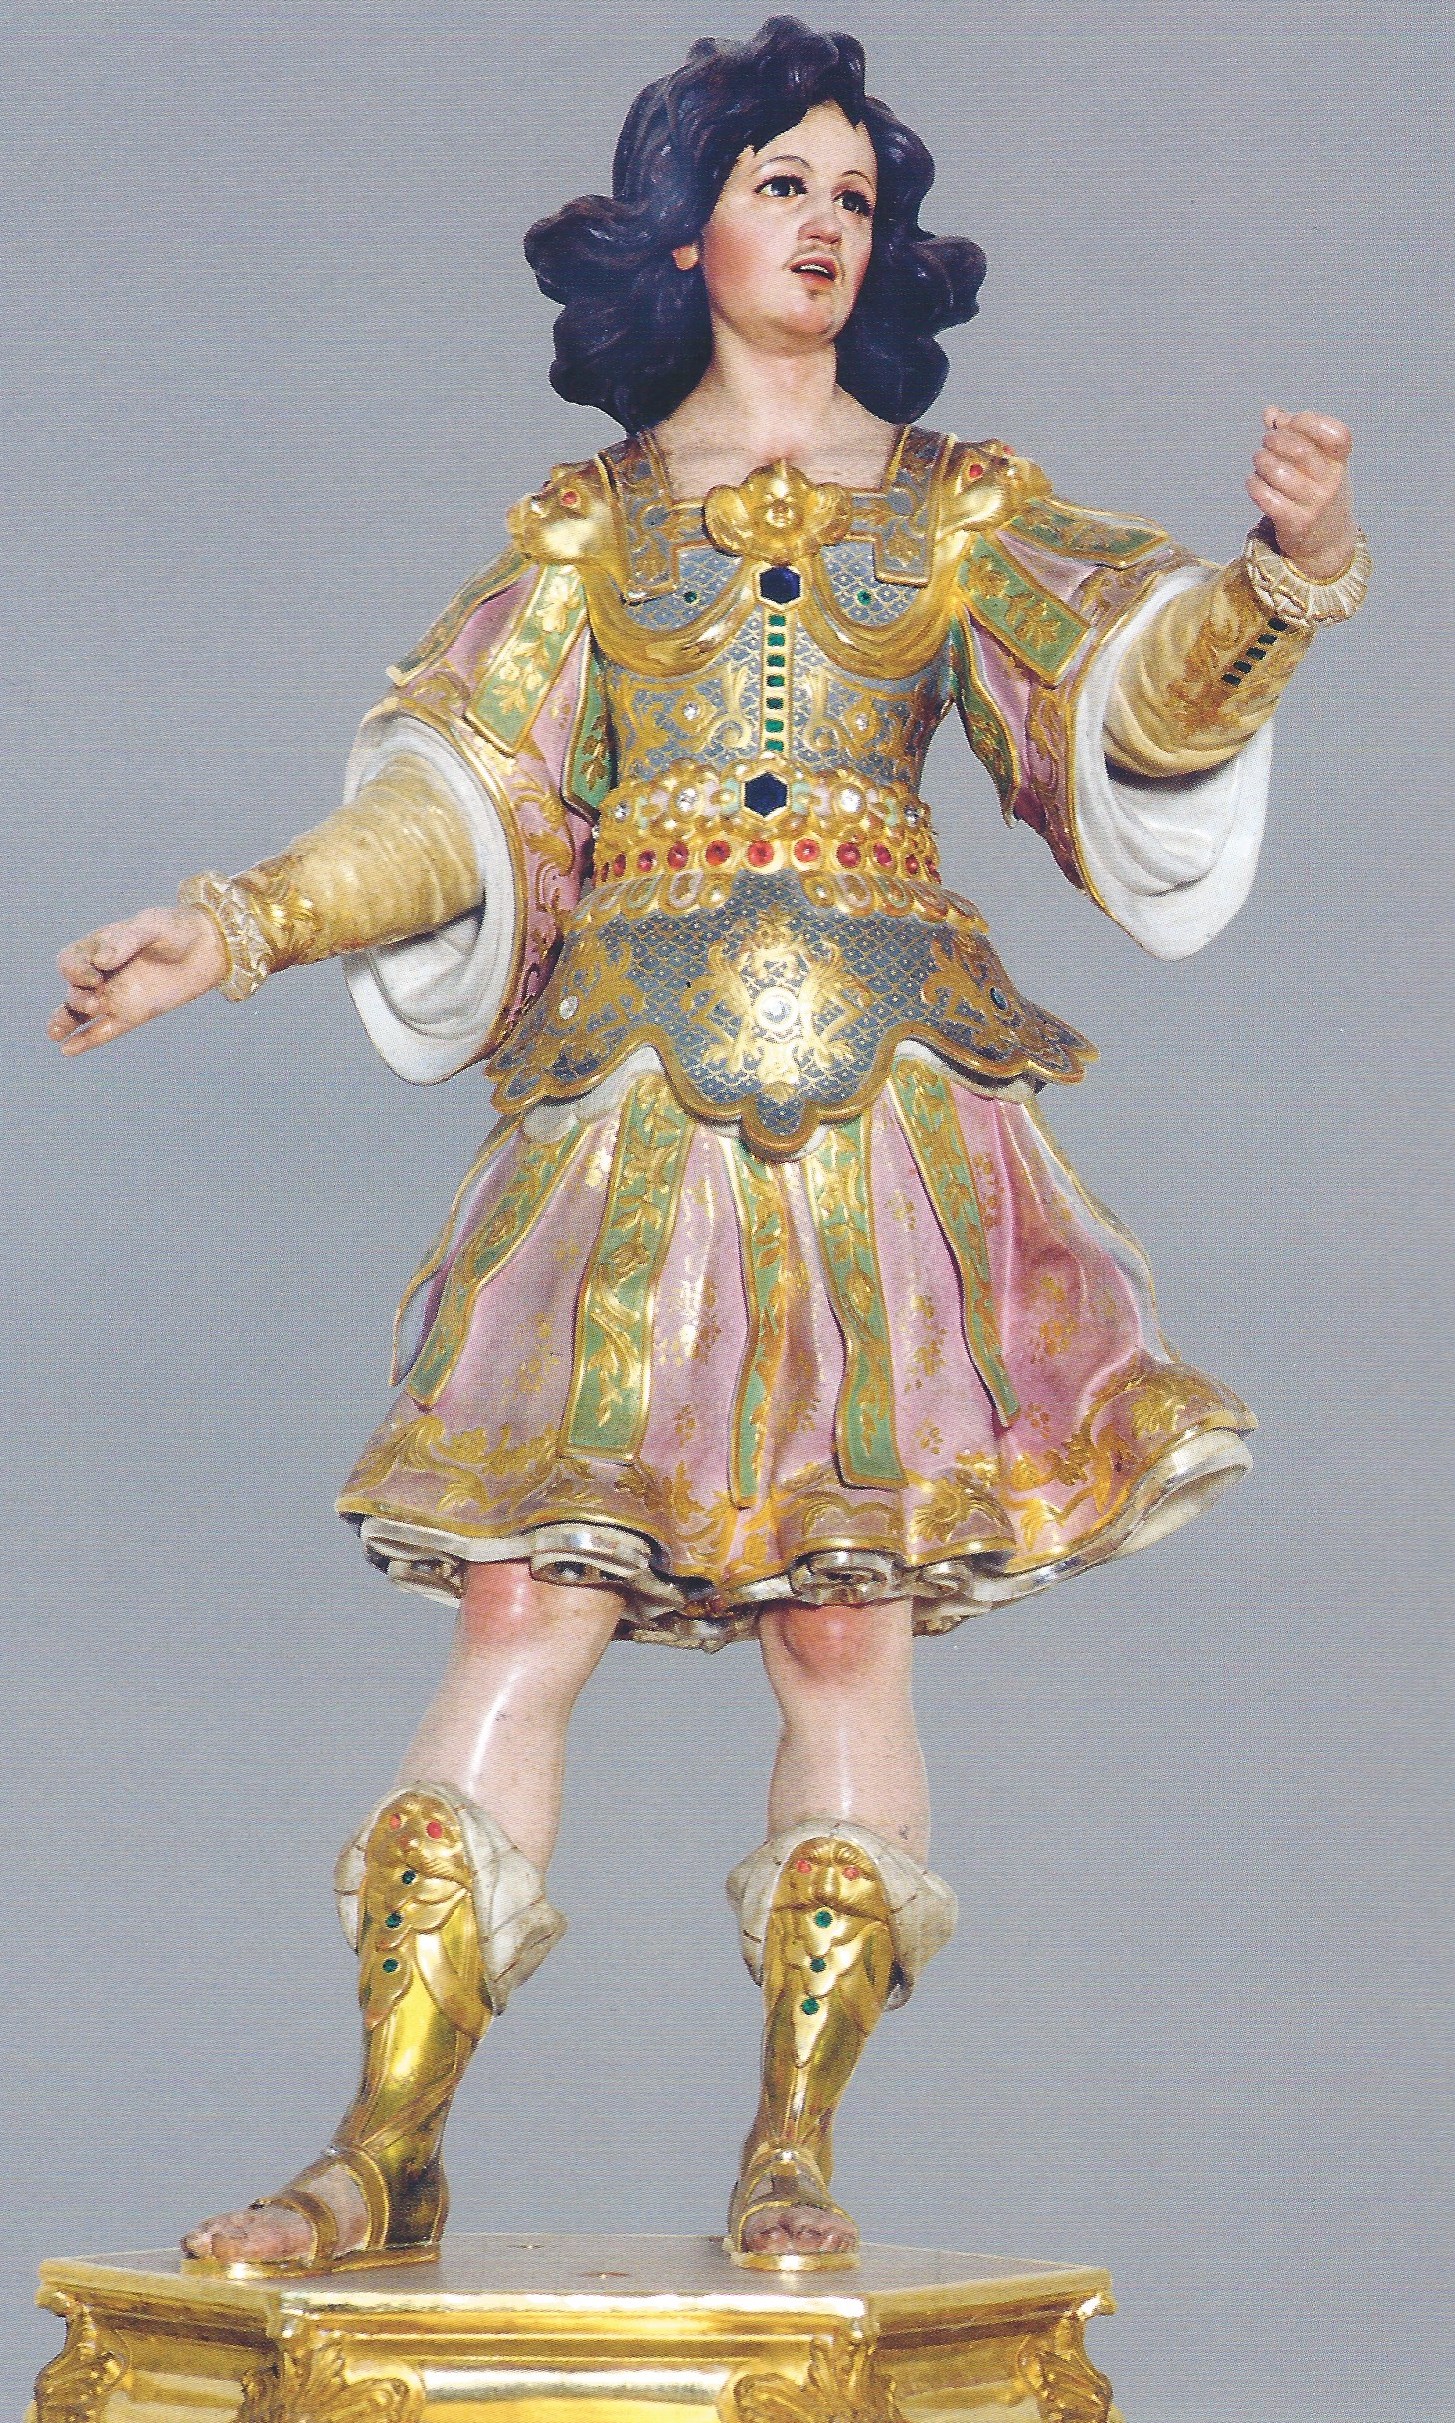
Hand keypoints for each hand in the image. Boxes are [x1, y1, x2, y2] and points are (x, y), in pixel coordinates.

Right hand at [48, 905, 227, 1055]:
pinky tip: (68, 1050)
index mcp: (98, 948)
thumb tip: (101, 961)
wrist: (206, 947)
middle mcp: (102, 974)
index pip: (70, 962)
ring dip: (65, 1022)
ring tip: (54, 1034)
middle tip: (96, 1003)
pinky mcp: (132, 1015)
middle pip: (74, 990)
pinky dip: (86, 1041)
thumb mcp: (151, 926)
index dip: (75, 972)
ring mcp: (115, 996)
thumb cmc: (176, 929)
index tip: (96, 975)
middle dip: (78, 998)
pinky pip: (103, 1031)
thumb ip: (125, 940)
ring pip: (80, 1013)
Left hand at [1247, 408, 1357, 580]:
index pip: (1336, 434)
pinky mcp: (1295, 523)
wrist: (1328, 542)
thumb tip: (1271, 412)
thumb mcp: (1317, 463)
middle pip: (1301, 450)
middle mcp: (1331, 482)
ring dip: (1261, 461)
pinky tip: (1253, 481)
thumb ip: (1295, 434)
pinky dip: (1254, 485)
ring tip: (1259, 460)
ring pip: (1280, 472)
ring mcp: (1314, 504)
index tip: (1291, 422)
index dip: (1309, 421)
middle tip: (1266, 442)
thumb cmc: (1318, 491)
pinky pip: (1267, 498)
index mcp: (1340, 462)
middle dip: (1275, 440)